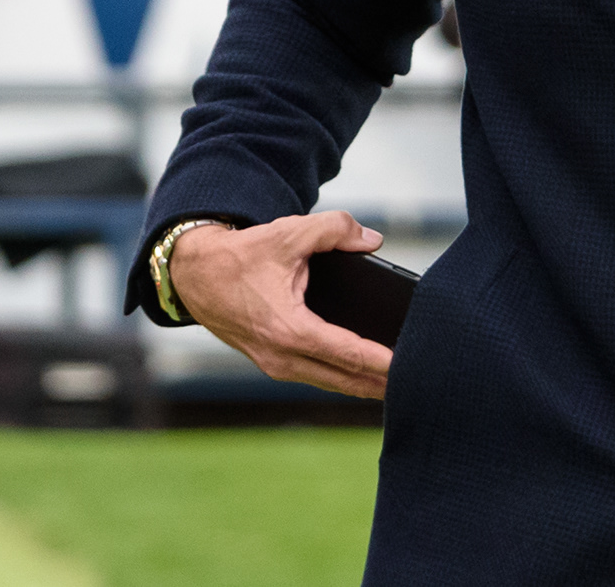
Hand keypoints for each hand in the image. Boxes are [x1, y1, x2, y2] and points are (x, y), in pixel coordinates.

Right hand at [166, 211, 394, 398]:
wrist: (195, 276)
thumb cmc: (242, 256)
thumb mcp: (288, 233)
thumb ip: (335, 229)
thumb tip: (372, 240)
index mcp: (289, 330)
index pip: (348, 353)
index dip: (383, 362)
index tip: (412, 368)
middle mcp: (282, 357)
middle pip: (345, 378)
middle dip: (381, 383)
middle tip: (418, 384)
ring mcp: (275, 365)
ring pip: (330, 382)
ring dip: (362, 385)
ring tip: (398, 384)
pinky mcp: (272, 363)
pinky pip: (316, 376)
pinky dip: (341, 377)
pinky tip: (362, 374)